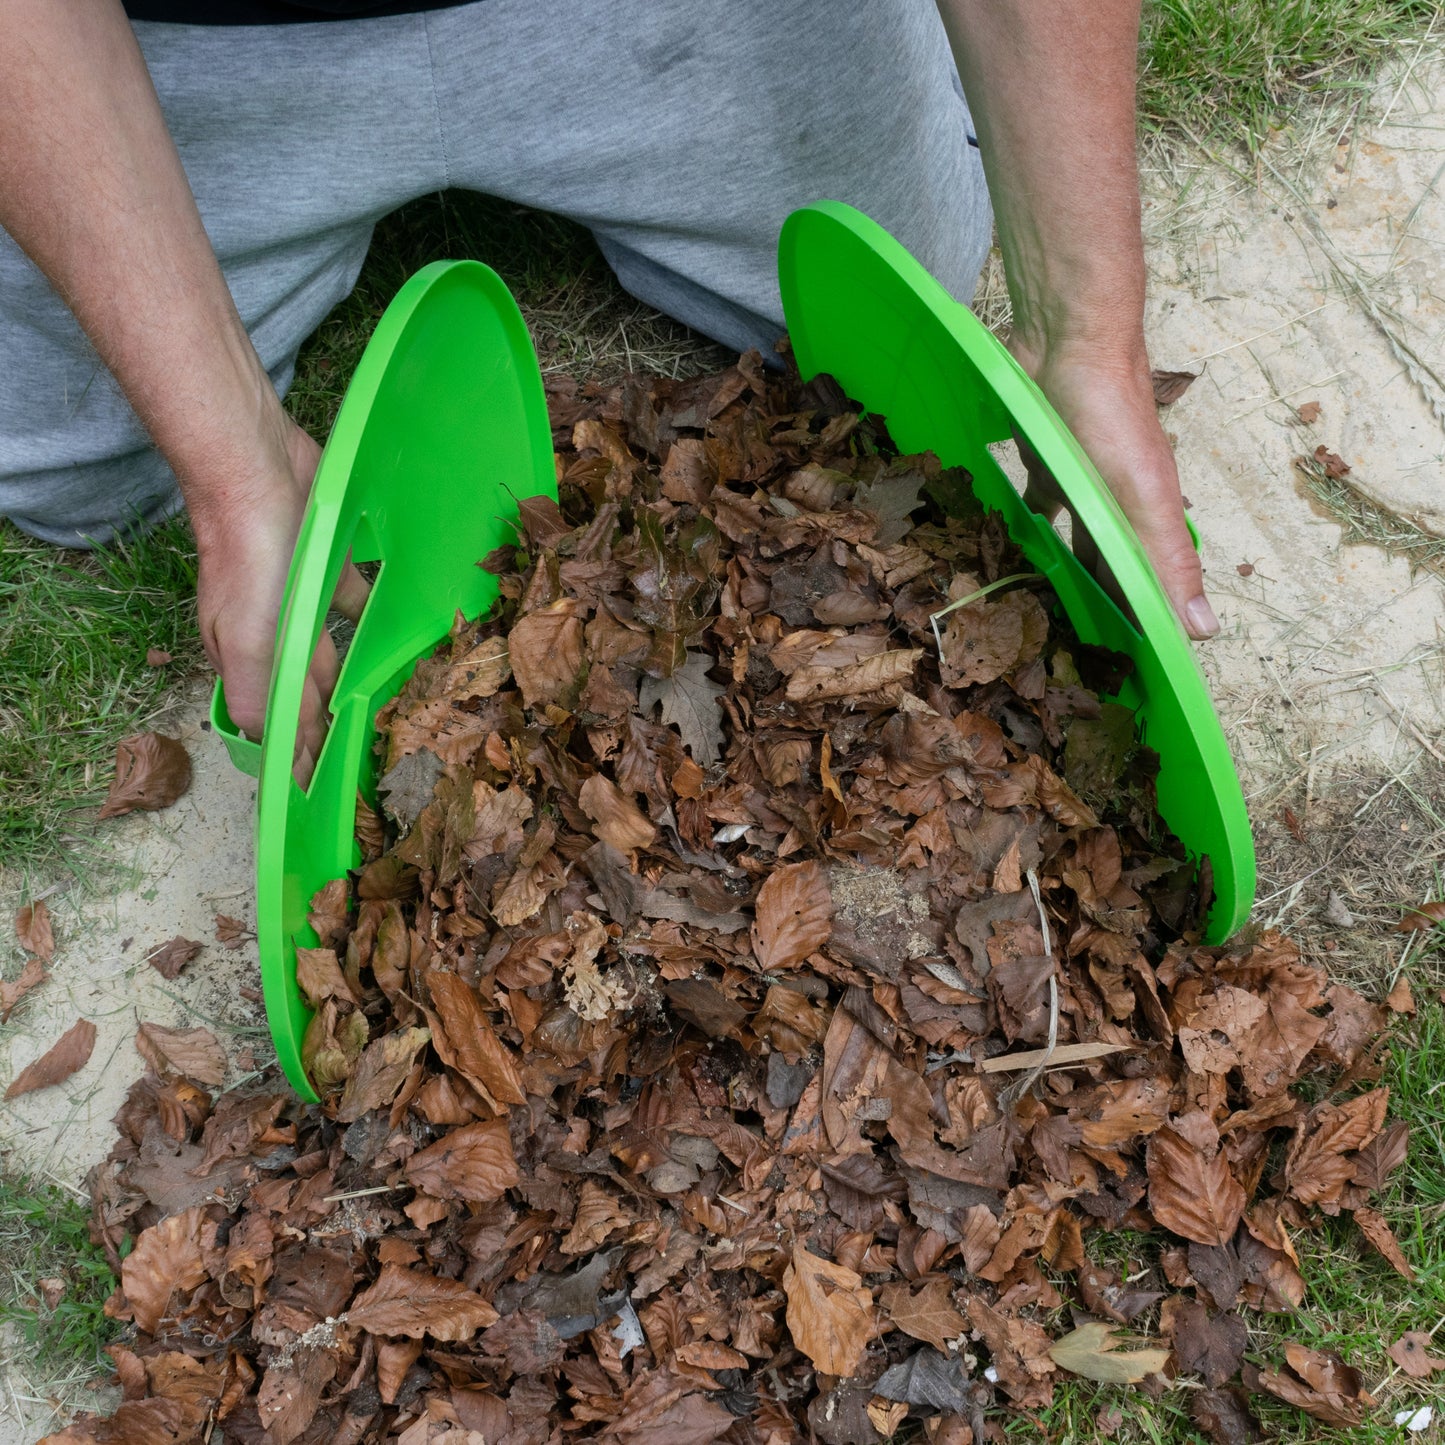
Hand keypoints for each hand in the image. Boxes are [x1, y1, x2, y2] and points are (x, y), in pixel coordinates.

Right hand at [195, 418, 368, 780]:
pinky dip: (372, 614)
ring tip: (385, 702)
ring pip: (330, 649)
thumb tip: (275, 750)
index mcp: (249, 659)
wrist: (254, 469)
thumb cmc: (249, 560)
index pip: (279, 720)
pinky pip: (354, 597)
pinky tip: (397, 628)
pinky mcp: (325, 563)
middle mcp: (272, 634)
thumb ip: (261, 695)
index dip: (302, 753)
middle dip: (330, 724)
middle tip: (366, 756)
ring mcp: (298, 598)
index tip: (330, 789)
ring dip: (352, 676)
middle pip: (307, 691)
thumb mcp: (250, 639)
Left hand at [1013, 342, 1220, 640]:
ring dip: (1072, 574)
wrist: (1069, 340)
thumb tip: (1203, 631)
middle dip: (1106, 607)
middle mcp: (1121, 506)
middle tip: (1083, 657)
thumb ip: (1167, 560)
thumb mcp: (1143, 496)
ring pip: (1080, 541)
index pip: (1153, 587)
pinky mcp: (1048, 461)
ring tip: (1051, 616)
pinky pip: (1043, 504)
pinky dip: (1034, 526)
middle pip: (1115, 569)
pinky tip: (1019, 545)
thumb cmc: (1111, 417)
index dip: (1146, 628)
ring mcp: (1084, 483)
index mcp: (1149, 520)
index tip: (1133, 673)